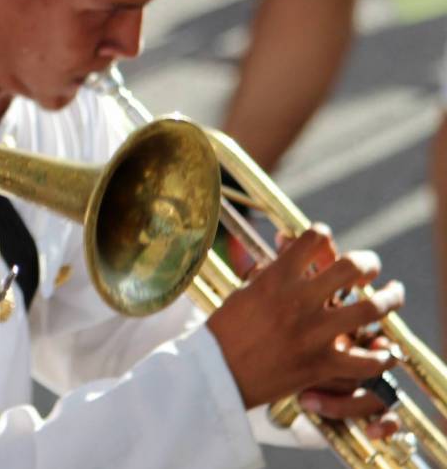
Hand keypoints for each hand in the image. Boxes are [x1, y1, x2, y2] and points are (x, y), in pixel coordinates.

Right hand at [207, 226, 403, 412]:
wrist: (216, 373)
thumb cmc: (224, 331)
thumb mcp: (243, 292)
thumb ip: (270, 271)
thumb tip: (286, 249)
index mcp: (277, 279)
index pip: (314, 238)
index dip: (322, 235)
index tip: (325, 244)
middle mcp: (299, 301)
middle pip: (352, 266)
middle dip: (367, 262)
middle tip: (368, 269)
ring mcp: (313, 333)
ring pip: (371, 308)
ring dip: (389, 299)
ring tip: (392, 296)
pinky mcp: (321, 364)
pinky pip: (366, 361)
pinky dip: (380, 357)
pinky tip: (383, 351)